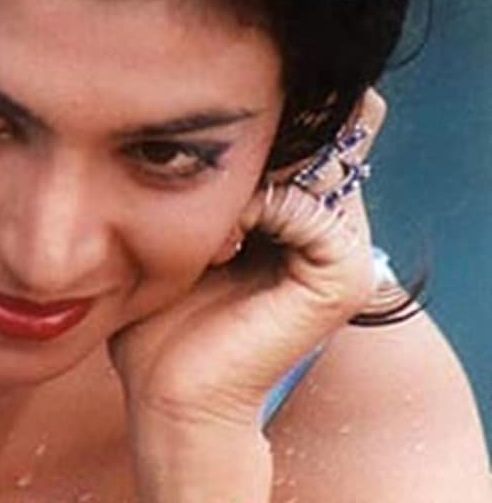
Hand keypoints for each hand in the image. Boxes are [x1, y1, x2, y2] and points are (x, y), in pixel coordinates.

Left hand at [110, 89, 385, 431]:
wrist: (172, 393)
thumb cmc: (159, 315)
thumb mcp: (168, 224)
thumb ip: (193, 170)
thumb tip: (182, 109)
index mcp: (294, 206)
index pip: (289, 123)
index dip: (238, 125)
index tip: (180, 159)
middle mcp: (329, 220)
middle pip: (300, 135)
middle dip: (240, 147)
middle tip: (188, 183)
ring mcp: (344, 246)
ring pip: (300, 163)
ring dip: (240, 182)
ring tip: (207, 233)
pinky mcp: (344, 275)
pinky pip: (302, 207)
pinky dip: (253, 212)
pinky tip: (220, 248)